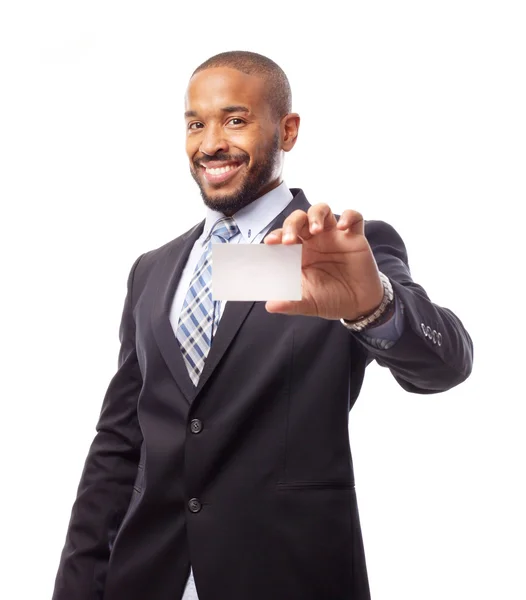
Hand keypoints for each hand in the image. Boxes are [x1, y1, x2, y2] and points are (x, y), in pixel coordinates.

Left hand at [264, 204, 383, 319]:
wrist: (359, 305)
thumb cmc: (330, 300)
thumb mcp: (308, 304)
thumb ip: (290, 303)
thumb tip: (269, 306)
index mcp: (299, 253)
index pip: (283, 235)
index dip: (276, 235)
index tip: (270, 243)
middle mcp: (314, 241)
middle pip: (299, 218)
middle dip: (292, 224)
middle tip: (290, 240)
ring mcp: (334, 236)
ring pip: (322, 210)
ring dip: (316, 215)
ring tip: (315, 229)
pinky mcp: (355, 237)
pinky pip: (354, 217)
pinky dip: (348, 216)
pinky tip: (343, 227)